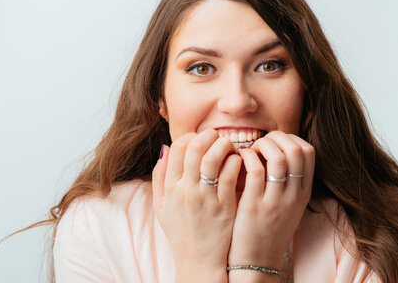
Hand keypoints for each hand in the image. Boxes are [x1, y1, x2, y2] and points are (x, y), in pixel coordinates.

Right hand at [152, 129, 241, 281]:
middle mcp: (186, 191)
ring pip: (214, 158)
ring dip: (223, 145)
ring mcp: (206, 199)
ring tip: (229, 145)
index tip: (200, 138)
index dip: (191, 136)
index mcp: (171, 188)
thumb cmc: (181, 232)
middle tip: (217, 136)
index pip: (178, 148)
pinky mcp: (225, 207)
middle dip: (208, 135)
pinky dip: (235, 162)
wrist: (198, 262)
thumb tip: (166, 148)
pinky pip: (231, 175)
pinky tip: (238, 161)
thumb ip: (159, 177)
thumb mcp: (161, 206)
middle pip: (196, 148)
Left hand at [227, 131, 314, 277]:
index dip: (291, 139)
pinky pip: (255, 170)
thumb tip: (280, 149)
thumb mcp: (289, 206)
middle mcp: (293, 196)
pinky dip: (247, 156)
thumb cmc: (268, 228)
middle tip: (261, 143)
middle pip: (296, 150)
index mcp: (303, 194)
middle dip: (277, 138)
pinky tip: (240, 158)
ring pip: (278, 157)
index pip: (309, 152)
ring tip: (251, 150)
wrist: (256, 261)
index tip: (275, 143)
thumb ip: (289, 181)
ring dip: (262, 145)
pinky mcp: (254, 206)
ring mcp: (275, 201)